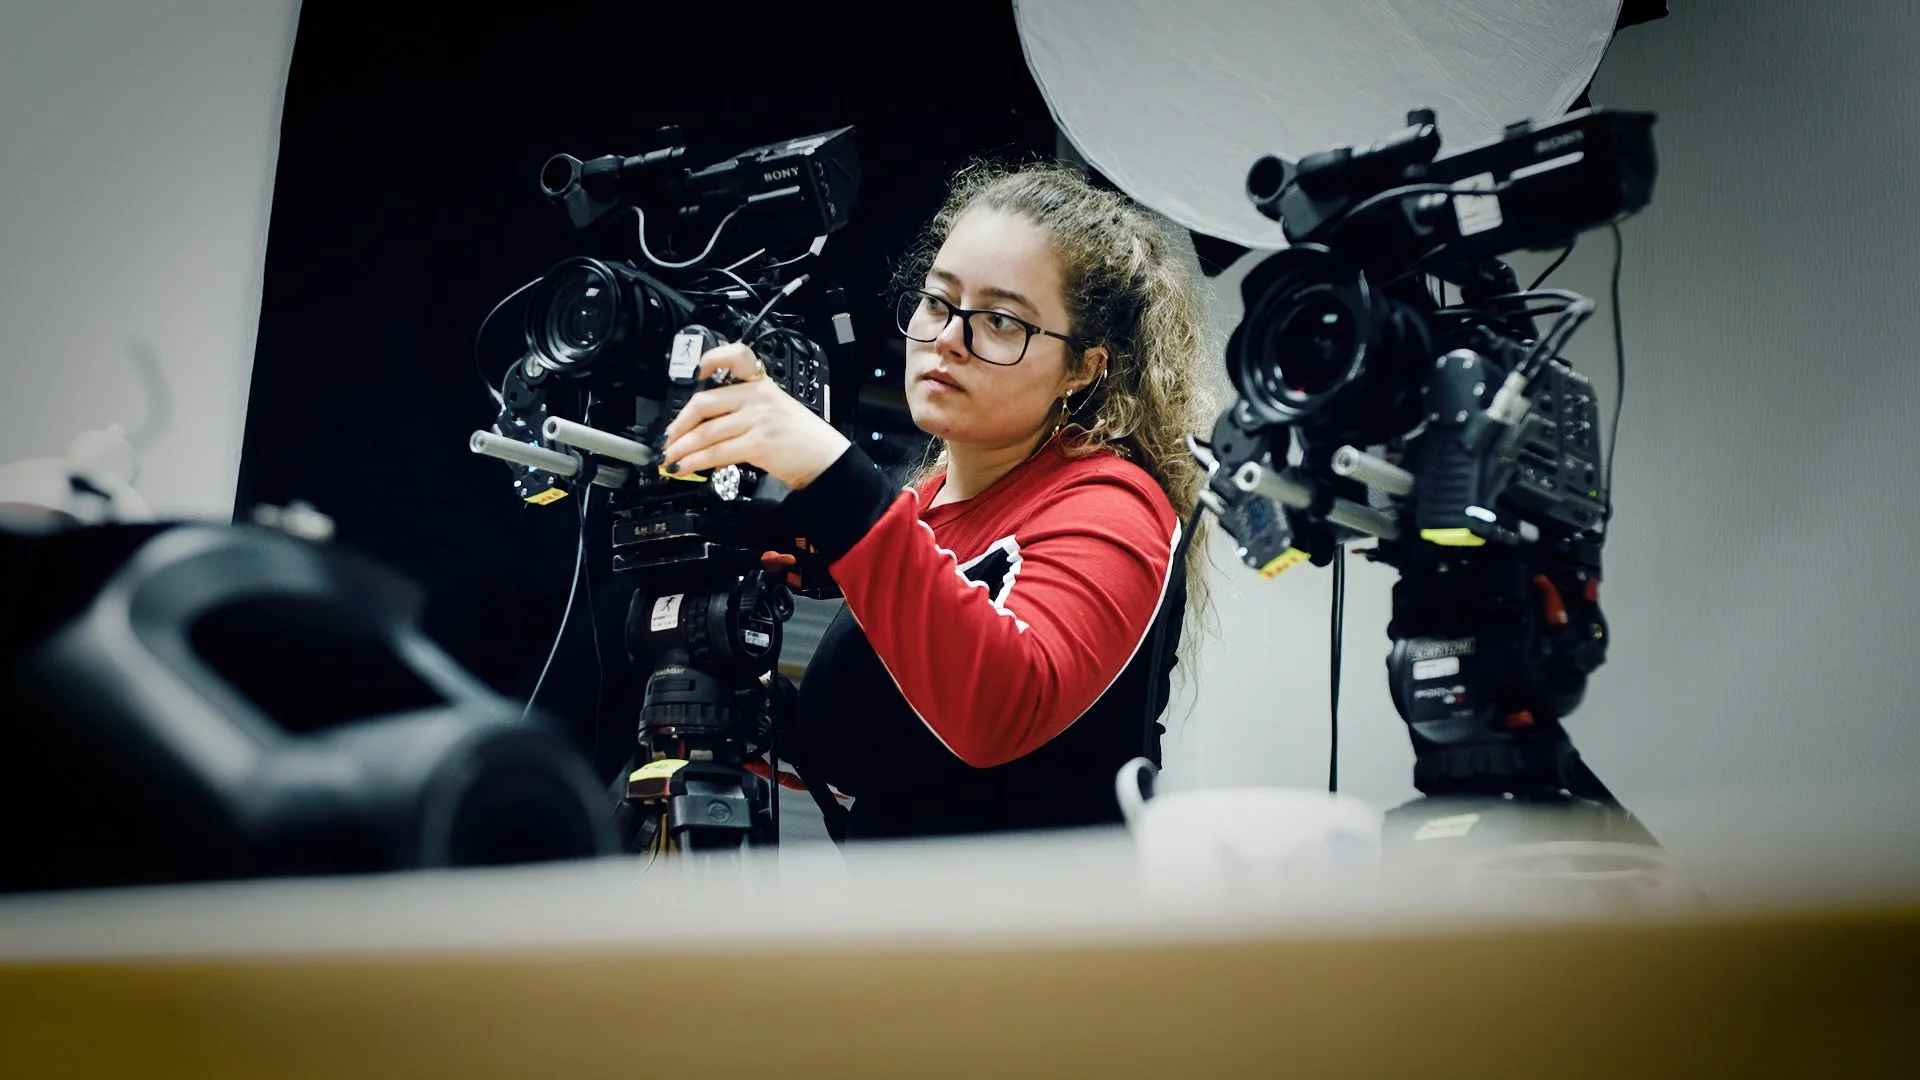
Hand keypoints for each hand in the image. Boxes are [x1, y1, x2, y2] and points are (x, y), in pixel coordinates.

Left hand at [660, 342, 850, 489]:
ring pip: (706, 433)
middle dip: (679, 424)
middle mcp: (757, 397)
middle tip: (667, 438)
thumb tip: (704, 426)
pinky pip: (717, 453)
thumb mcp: (774, 409)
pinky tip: (684, 468)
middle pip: (705, 404)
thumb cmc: (799, 437)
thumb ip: (742, 409)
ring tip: (669, 459)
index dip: (713, 359)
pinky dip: (695, 462)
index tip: (697, 371)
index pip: (737, 356)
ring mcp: (758, 419)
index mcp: (761, 383)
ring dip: (681, 448)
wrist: (825, 457)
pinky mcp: (758, 443)